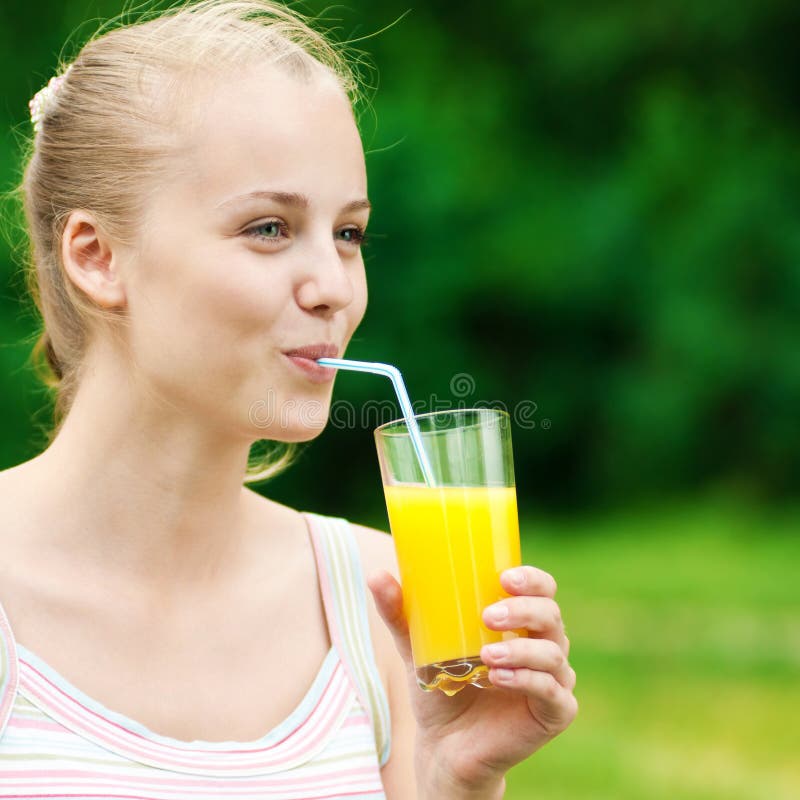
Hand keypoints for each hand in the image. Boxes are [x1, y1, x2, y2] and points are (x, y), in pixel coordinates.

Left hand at [368, 565, 577, 795]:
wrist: (444, 746)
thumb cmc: (440, 686)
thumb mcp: (416, 646)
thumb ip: (399, 613)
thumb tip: (376, 575)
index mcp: (520, 622)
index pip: (542, 589)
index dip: (532, 579)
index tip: (504, 577)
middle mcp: (542, 645)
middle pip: (550, 614)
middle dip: (523, 610)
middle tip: (488, 615)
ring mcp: (554, 679)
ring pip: (553, 653)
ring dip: (522, 649)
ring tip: (487, 654)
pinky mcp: (555, 713)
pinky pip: (554, 692)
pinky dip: (528, 680)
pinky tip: (499, 678)